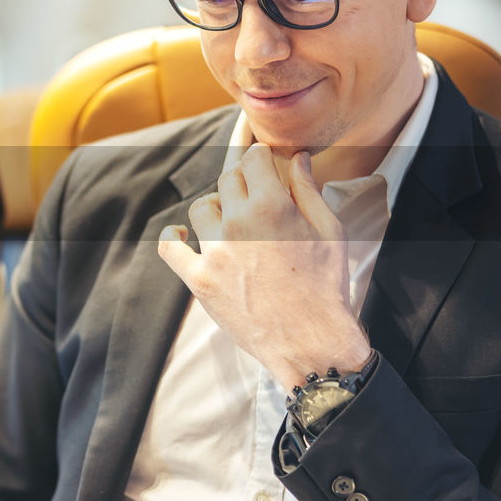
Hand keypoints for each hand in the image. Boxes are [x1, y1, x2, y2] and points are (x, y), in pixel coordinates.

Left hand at [157, 144, 371, 390]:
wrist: (311, 341)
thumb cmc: (326, 287)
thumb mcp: (330, 231)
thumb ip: (308, 190)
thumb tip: (298, 159)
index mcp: (271, 206)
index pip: (252, 160)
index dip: (260, 159)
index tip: (265, 166)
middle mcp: (238, 224)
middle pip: (227, 180)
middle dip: (243, 182)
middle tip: (256, 197)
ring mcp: (214, 252)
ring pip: (202, 208)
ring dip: (216, 207)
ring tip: (232, 222)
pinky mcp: (200, 279)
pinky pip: (170, 249)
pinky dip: (173, 237)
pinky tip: (182, 235)